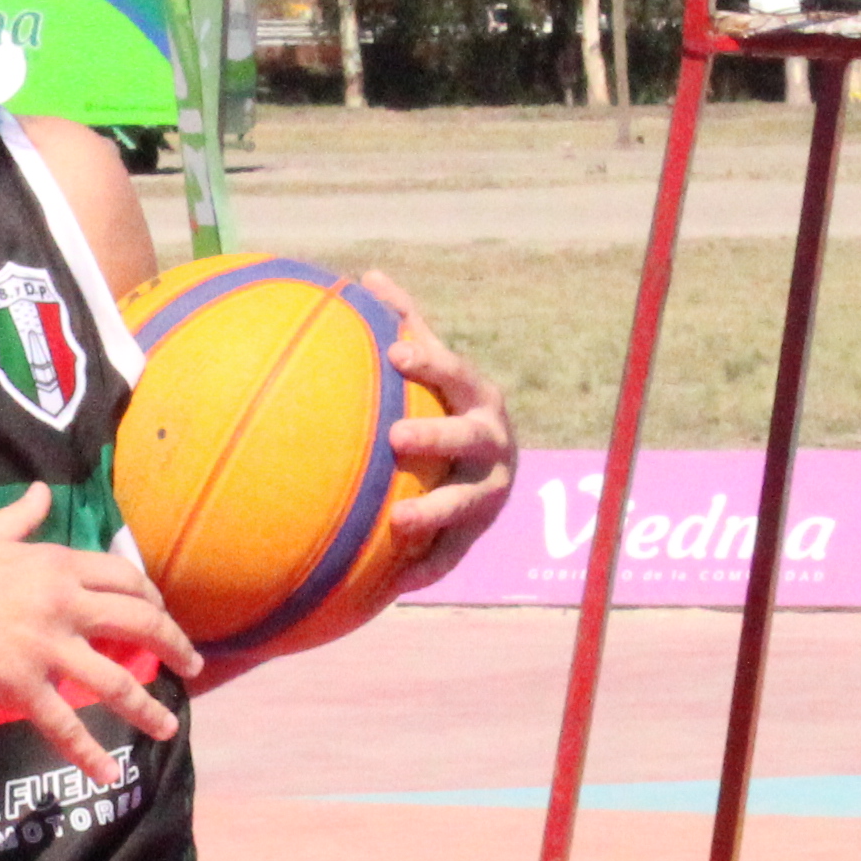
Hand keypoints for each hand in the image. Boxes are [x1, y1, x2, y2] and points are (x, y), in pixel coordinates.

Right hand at [0, 486, 193, 779]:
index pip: (123, 578)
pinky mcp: (23, 688)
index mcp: (56, 565)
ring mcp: (46, 649)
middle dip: (173, 645)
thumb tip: (43, 491)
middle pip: (137, 624)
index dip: (151, 597)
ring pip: (114, 682)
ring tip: (168, 726)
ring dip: (147, 708)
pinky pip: (65, 725)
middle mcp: (64, 605)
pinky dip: (89, 753)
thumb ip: (22, 517)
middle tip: (191, 666)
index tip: (161, 613)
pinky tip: (109, 773)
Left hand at [361, 275, 514, 595]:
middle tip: (396, 437)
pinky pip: (453, 554)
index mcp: (479, 398)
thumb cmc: (447, 405)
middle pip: (469, 439)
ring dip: (436, 513)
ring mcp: (490, 492)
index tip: (396, 354)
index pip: (457, 374)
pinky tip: (393, 585)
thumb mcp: (434, 366)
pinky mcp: (478, 534)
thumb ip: (406, 323)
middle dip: (437, 437)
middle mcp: (493, 443)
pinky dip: (427, 569)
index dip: (431, 363)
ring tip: (398, 523)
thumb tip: (367, 275)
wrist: (490, 468)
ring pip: (468, 505)